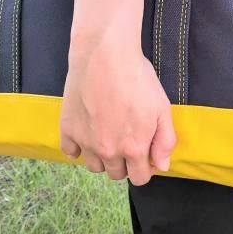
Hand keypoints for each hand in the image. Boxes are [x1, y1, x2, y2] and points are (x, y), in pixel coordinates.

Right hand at [59, 35, 176, 185]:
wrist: (105, 55)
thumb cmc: (137, 78)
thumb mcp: (162, 108)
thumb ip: (165, 141)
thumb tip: (161, 166)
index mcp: (134, 148)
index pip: (139, 178)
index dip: (144, 167)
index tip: (144, 153)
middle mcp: (108, 151)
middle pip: (116, 174)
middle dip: (125, 163)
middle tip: (127, 139)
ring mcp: (85, 141)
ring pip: (94, 166)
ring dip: (102, 157)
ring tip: (108, 135)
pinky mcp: (67, 129)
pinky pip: (70, 152)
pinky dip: (78, 147)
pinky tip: (88, 131)